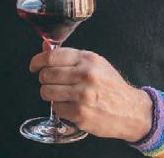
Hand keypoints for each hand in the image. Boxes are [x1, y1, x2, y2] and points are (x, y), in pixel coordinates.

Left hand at [29, 46, 151, 140]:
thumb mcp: (95, 63)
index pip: (52, 56)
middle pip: (46, 75)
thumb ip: (70, 56)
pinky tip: (70, 105)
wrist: (130, 110)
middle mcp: (85, 75)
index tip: (34, 66)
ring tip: (59, 94)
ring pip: (47, 92)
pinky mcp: (80, 114)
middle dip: (44, 79)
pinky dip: (59, 108)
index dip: (37, 61)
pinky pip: (56, 109)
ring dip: (49, 94)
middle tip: (50, 82)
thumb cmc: (110, 85)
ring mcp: (82, 95)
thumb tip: (44, 48)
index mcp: (87, 59)